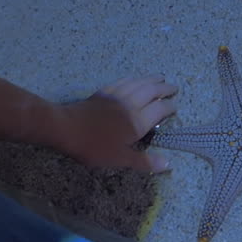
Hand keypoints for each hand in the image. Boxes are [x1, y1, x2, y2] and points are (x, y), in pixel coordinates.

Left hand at [58, 75, 177, 171]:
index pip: (159, 110)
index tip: (175, 107)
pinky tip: (134, 78)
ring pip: (138, 83)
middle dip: (164, 88)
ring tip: (159, 77)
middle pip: (151, 91)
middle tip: (173, 87)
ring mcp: (116, 96)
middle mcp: (131, 104)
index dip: (169, 108)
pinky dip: (133, 78)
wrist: (67, 128)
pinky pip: (123, 81)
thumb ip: (144, 161)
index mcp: (137, 121)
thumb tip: (168, 164)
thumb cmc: (95, 146)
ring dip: (151, 79)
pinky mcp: (104, 92)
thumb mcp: (120, 159)